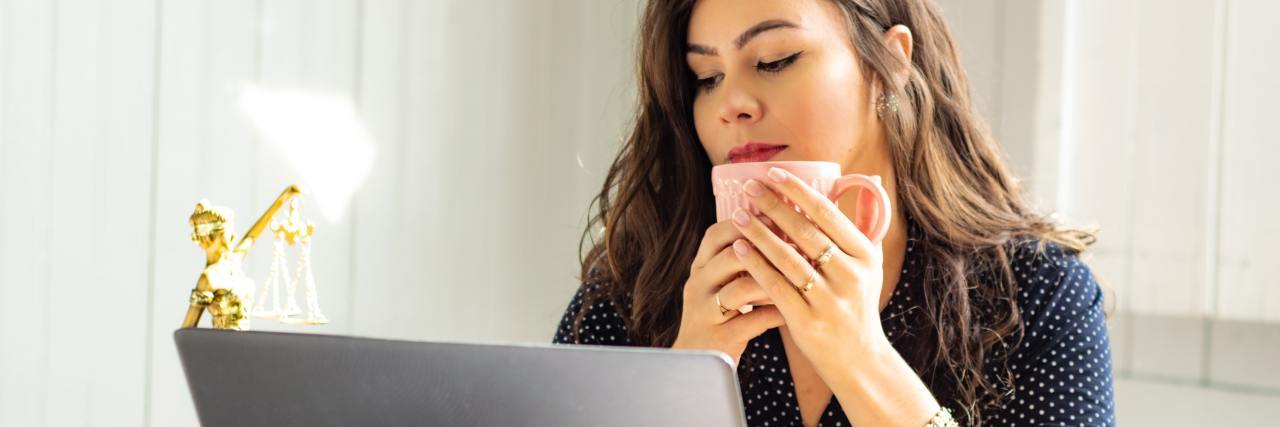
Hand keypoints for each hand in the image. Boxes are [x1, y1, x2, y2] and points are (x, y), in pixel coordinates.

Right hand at [670, 220, 785, 366]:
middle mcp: (697, 285)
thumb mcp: (720, 283)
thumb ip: (739, 260)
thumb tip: (780, 228)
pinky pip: (751, 321)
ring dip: (773, 281)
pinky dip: (774, 313)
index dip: (746, 223)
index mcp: (699, 268)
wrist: (696, 362)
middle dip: (766, 249)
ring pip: (740, 288)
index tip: (776, 218)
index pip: (716, 234)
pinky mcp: (718, 338)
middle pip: (729, 256)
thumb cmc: (719, 316)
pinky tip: (793, 311)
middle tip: (797, 247)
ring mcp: (705, 312)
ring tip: (799, 279)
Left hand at [728, 167, 890, 377]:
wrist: (858, 359)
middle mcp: (850, 275)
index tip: (774, 174)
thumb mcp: (870, 266)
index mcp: (865, 256)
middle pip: (805, 232)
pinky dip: (756, 264)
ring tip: (738, 214)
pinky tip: (738, 248)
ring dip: (759, 232)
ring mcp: (829, 299)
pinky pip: (775, 286)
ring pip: (787, 258)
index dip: (798, 191)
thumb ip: (864, 227)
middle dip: (774, 206)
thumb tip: (872, 180)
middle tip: (749, 188)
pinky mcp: (807, 320)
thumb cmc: (857, 305)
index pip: (828, 214)